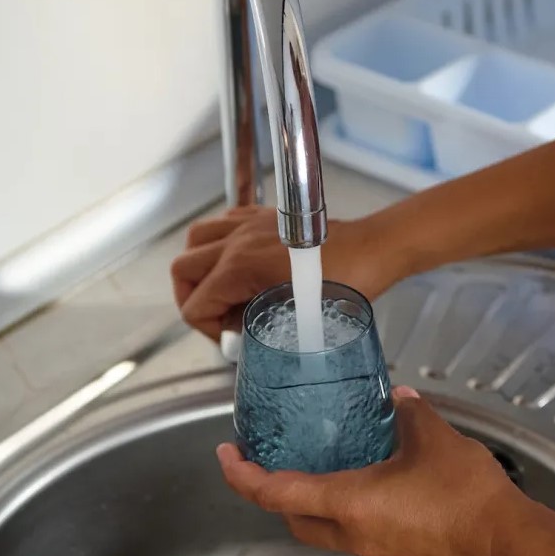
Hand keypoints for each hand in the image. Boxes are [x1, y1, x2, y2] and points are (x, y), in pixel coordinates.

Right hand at [171, 205, 403, 339]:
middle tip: (216, 318)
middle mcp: (237, 241)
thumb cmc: (344, 282)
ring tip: (219, 289)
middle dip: (192, 299)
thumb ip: (254, 326)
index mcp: (240, 267)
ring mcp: (249, 224)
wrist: (370, 250)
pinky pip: (223, 223)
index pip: (194, 304)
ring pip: (196, 240)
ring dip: (199, 267)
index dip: (208, 329)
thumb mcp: (293, 318)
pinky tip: (236, 261)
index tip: (232, 339)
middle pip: (183, 269)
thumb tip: (235, 333)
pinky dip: (218, 243)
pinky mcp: (263, 216)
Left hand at [215, 387, 530, 555]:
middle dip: (269, 492)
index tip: (228, 454)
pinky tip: (360, 480)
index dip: (242, 473)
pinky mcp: (394, 551)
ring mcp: (373, 547)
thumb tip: (399, 398)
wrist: (503, 540)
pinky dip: (339, 507)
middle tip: (263, 461)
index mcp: (348, 503)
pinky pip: (350, 530)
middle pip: (290, 517)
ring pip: (319, 527)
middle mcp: (352, 532)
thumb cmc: (466, 497)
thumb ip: (408, 412)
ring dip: (305, 501)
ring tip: (308, 467)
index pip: (274, 492)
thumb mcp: (433, 436)